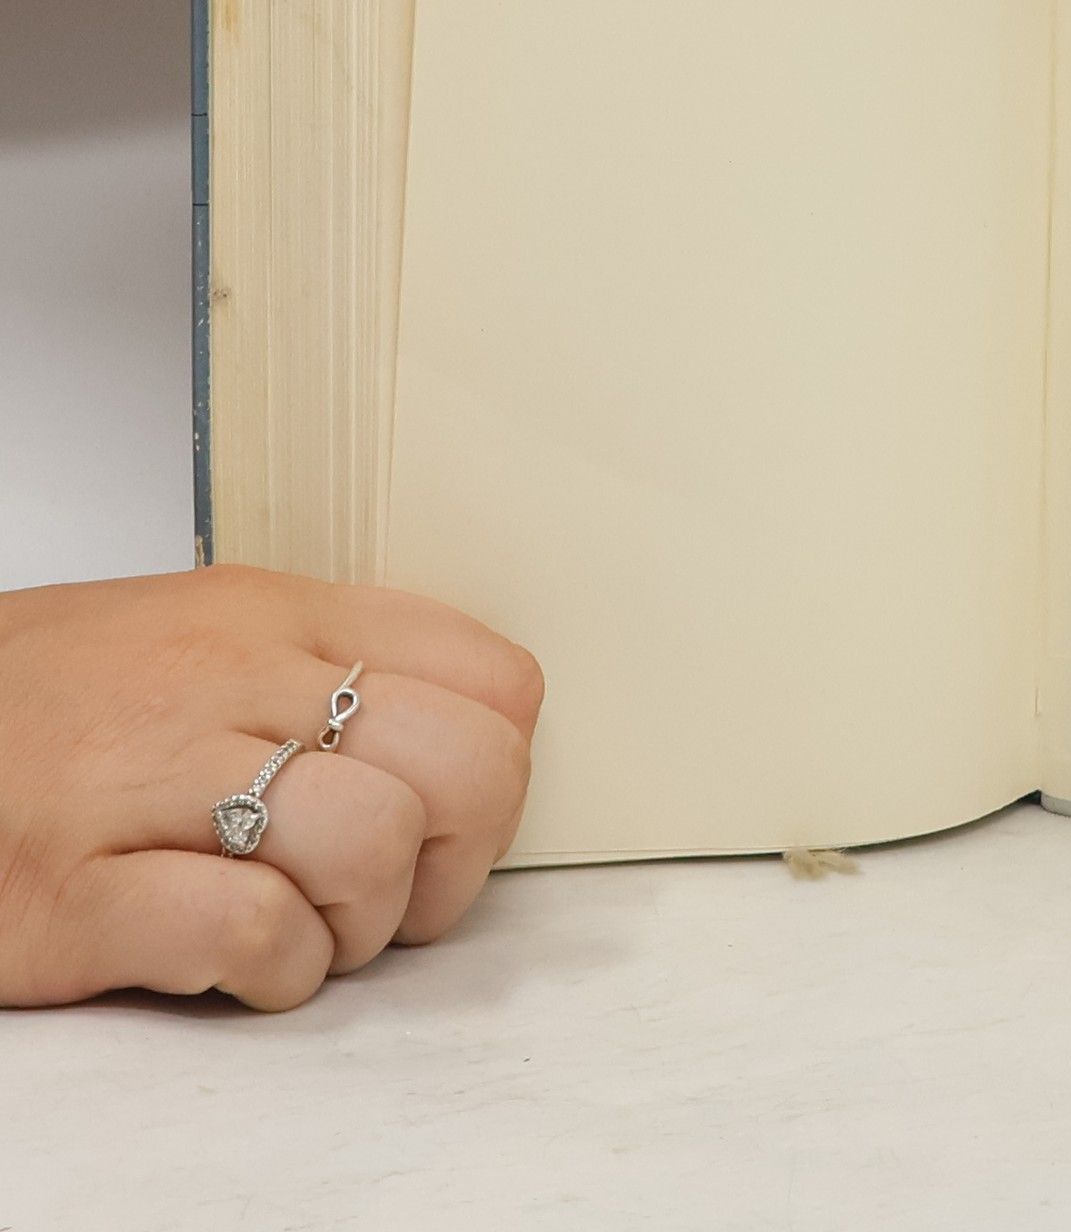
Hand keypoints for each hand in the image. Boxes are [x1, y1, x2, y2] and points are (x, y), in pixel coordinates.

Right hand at [0, 566, 541, 1009]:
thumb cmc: (56, 697)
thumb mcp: (212, 633)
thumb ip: (340, 663)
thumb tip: (475, 728)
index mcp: (284, 615)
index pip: (497, 680)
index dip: (499, 772)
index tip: (450, 817)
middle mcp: (234, 680)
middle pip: (465, 766)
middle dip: (457, 858)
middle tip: (391, 892)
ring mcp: (150, 782)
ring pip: (374, 842)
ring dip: (362, 920)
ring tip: (305, 925)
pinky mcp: (77, 891)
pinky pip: (252, 932)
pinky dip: (274, 970)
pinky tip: (233, 960)